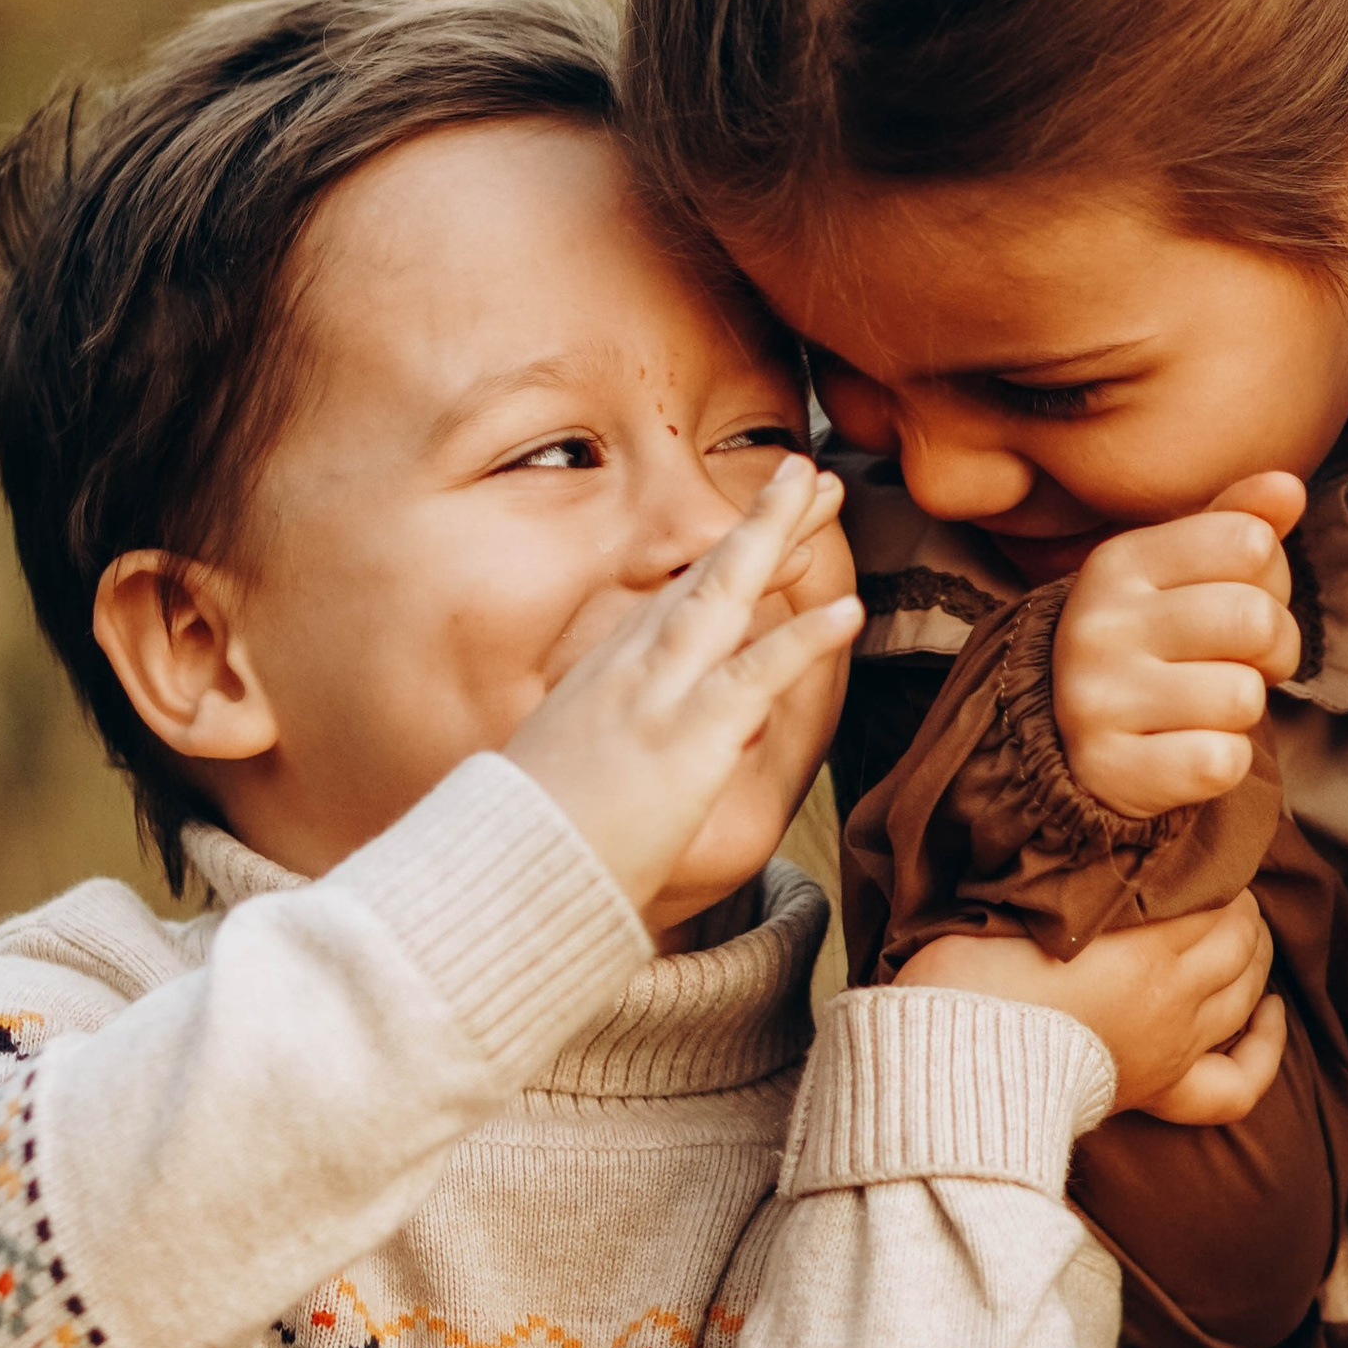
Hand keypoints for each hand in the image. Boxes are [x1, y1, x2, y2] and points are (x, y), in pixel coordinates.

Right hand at [506, 458, 860, 911]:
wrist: (500, 875)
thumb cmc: (531, 845)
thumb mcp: (578, 776)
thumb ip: (646, 744)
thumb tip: (722, 736)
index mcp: (603, 676)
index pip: (675, 600)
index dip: (726, 558)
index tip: (768, 525)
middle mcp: (628, 670)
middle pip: (704, 577)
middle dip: (758, 521)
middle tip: (807, 472)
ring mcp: (657, 698)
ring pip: (725, 598)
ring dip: (776, 538)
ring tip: (827, 490)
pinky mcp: (685, 740)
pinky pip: (754, 679)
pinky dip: (802, 642)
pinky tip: (847, 611)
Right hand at [895, 895, 1287, 1123]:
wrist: (955, 1075)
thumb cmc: (969, 985)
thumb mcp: (1013, 909)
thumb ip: (1068, 884)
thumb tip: (1087, 856)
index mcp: (1144, 949)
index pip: (1212, 900)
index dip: (1212, 871)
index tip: (1193, 853)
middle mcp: (1172, 997)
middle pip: (1239, 941)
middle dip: (1239, 908)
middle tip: (1219, 888)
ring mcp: (1173, 1047)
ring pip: (1247, 992)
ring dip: (1256, 956)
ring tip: (1243, 933)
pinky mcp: (1160, 1090)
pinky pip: (1239, 1081)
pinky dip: (1266, 1047)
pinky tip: (1272, 1015)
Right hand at [1052, 473, 1306, 818]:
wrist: (1075, 742)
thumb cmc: (1155, 643)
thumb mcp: (1186, 572)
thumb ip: (1238, 522)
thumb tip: (1288, 488)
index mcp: (1117, 562)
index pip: (1250, 542)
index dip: (1270, 580)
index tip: (1239, 604)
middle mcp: (1096, 625)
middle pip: (1255, 620)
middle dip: (1272, 648)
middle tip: (1238, 664)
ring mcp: (1095, 702)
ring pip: (1242, 697)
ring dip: (1243, 709)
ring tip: (1204, 707)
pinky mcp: (1110, 771)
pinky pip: (1222, 762)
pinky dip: (1223, 762)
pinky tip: (1185, 750)